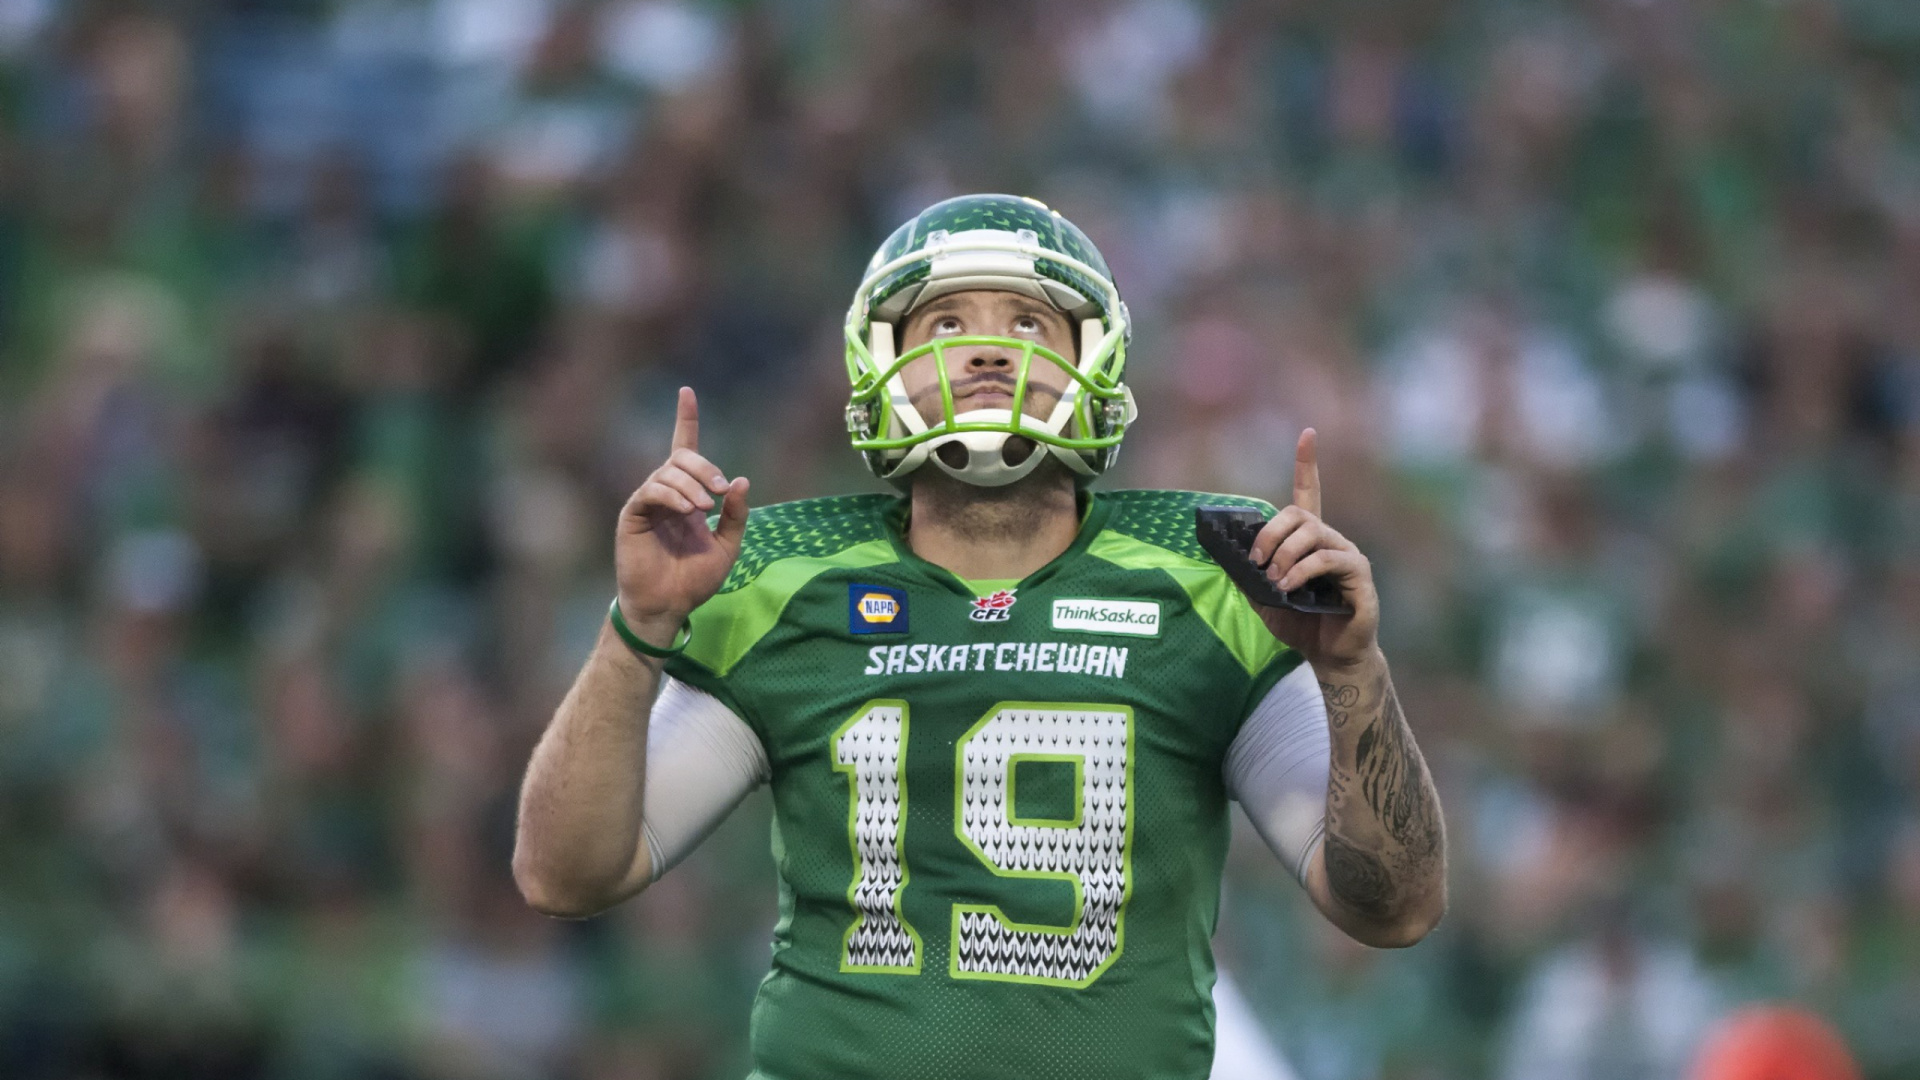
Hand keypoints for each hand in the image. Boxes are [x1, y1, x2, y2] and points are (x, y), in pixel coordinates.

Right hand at [614, 387, 749, 647]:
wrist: (669, 605)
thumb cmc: (694, 579)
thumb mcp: (727, 547)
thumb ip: (735, 516)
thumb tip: (741, 481)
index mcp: (688, 495)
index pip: (685, 449)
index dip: (686, 419)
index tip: (687, 392)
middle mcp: (666, 494)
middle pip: (681, 458)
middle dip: (704, 467)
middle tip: (721, 492)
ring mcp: (648, 502)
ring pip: (667, 472)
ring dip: (691, 484)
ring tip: (704, 508)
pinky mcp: (633, 515)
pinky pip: (651, 491)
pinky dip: (672, 495)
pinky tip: (688, 510)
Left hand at [1246, 428, 1379, 669]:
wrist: (1330, 658)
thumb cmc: (1301, 625)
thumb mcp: (1264, 599)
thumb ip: (1248, 575)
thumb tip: (1224, 554)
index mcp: (1310, 541)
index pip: (1309, 493)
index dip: (1308, 464)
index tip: (1308, 435)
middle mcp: (1331, 540)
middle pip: (1298, 514)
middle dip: (1270, 533)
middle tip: (1256, 561)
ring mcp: (1347, 554)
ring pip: (1311, 533)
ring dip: (1284, 554)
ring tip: (1273, 580)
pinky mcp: (1358, 574)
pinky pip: (1326, 559)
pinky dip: (1301, 571)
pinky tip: (1288, 587)